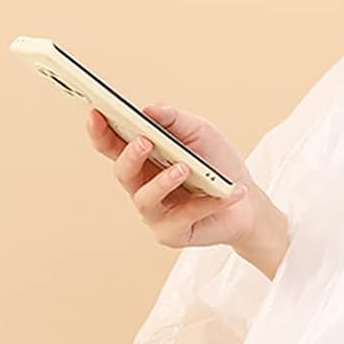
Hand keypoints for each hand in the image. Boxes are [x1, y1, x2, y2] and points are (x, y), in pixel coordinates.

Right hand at [85, 101, 276, 250]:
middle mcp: (142, 186)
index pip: (113, 146)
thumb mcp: (200, 132)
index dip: (100, 131)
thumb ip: (175, 120)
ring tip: (184, 168)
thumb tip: (149, 109)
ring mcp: (155, 212)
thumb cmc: (217, 163)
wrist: (247, 200)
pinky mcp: (172, 233)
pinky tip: (227, 192)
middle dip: (131, 156)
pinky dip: (208, 202)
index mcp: (143, 159)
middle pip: (123, 172)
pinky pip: (184, 217)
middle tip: (145, 141)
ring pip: (146, 198)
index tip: (95, 113)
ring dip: (163, 181)